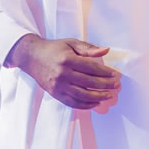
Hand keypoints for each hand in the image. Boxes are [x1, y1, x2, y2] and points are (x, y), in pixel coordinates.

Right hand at [7, 34, 121, 109]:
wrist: (32, 57)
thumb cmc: (54, 49)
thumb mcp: (71, 43)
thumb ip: (89, 48)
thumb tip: (106, 50)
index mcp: (68, 60)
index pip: (91, 68)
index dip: (105, 72)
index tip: (115, 75)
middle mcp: (62, 74)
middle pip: (88, 82)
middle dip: (105, 85)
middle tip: (116, 86)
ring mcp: (58, 86)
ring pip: (81, 95)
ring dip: (98, 97)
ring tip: (109, 96)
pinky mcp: (55, 94)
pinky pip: (72, 103)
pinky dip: (85, 105)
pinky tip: (95, 103)